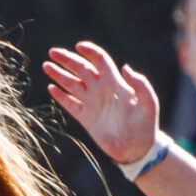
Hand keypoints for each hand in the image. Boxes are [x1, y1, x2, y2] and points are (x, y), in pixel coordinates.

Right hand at [43, 42, 162, 166]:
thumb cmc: (146, 125)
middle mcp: (101, 89)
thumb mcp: (148, 104)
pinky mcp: (86, 118)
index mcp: (115, 83)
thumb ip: (141, 85)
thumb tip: (126, 67)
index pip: (100, 60)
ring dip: (59, 74)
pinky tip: (51, 88)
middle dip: (67, 59)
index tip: (79, 46)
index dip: (90, 51)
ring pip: (72, 84)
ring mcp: (92, 103)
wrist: (137, 149)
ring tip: (46, 66)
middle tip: (52, 53)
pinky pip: (70, 104)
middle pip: (81, 69)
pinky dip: (61, 96)